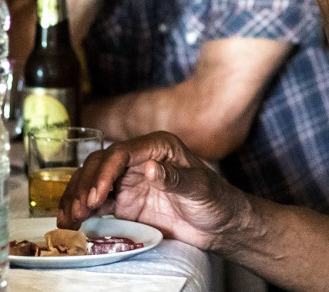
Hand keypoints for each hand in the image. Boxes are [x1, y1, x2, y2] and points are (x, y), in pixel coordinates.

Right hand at [58, 131, 237, 250]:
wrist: (218, 223)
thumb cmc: (215, 199)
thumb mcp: (200, 188)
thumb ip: (176, 179)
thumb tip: (151, 168)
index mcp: (159, 146)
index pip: (123, 152)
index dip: (105, 172)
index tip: (97, 196)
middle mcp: (140, 158)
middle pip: (101, 163)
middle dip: (86, 184)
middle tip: (79, 210)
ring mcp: (129, 179)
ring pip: (92, 179)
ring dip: (77, 196)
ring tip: (68, 219)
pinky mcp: (124, 200)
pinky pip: (96, 200)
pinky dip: (81, 208)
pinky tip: (71, 221)